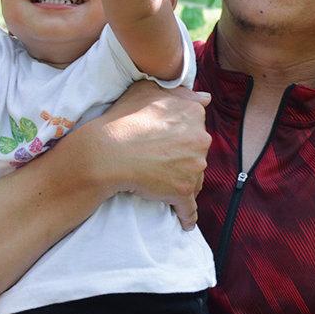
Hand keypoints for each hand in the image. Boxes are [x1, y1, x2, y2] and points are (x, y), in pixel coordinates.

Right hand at [89, 80, 210, 229]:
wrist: (108, 151)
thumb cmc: (124, 119)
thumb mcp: (148, 91)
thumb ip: (180, 92)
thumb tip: (206, 97)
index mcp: (193, 113)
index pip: (196, 128)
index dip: (181, 137)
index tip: (169, 143)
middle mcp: (200, 138)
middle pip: (197, 154)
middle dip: (183, 160)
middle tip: (161, 162)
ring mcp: (194, 166)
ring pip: (194, 179)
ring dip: (182, 182)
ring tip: (163, 184)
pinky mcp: (183, 191)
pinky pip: (189, 208)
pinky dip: (187, 215)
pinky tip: (185, 221)